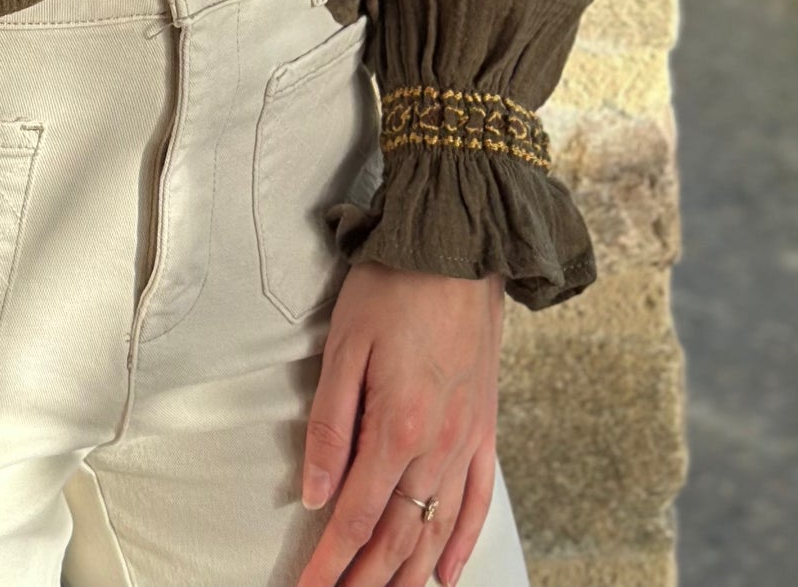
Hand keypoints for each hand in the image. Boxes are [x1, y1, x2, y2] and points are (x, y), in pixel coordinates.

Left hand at [293, 261, 505, 586]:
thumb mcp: (344, 346)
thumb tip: (313, 495)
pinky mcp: (484, 428)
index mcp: (396, 429)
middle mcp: (436, 447)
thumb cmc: (393, 285)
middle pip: (396, 537)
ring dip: (408, 576)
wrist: (459, 244)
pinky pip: (477, 501)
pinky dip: (462, 544)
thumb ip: (329, 426)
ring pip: (436, 531)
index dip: (328, 566)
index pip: (353, 518)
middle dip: (365, 582)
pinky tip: (446, 573)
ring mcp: (465, 441)